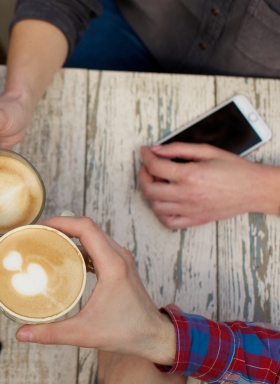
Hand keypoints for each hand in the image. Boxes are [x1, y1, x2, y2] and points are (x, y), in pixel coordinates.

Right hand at [16, 216, 176, 365]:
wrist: (154, 338)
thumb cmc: (127, 333)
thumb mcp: (84, 334)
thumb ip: (50, 333)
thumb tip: (22, 333)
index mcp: (112, 265)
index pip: (85, 228)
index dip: (61, 221)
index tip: (41, 227)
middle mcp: (119, 257)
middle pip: (88, 227)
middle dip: (61, 225)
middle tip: (39, 234)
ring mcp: (121, 260)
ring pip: (94, 234)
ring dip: (72, 233)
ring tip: (49, 241)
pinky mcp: (121, 266)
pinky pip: (98, 245)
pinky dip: (81, 244)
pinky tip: (66, 256)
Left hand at [138, 143, 279, 228]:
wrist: (254, 189)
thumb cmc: (235, 170)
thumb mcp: (208, 151)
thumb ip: (179, 149)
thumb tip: (157, 149)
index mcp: (190, 175)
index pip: (155, 167)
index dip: (145, 157)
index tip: (144, 152)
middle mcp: (187, 194)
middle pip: (149, 189)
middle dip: (143, 175)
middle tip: (147, 168)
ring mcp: (190, 209)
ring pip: (156, 207)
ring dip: (151, 194)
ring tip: (158, 183)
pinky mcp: (195, 220)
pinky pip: (169, 222)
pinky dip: (161, 213)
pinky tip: (165, 202)